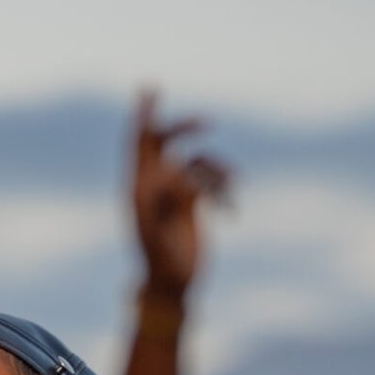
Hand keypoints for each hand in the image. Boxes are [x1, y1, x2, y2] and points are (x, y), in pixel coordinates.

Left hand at [130, 88, 232, 297]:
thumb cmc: (161, 263)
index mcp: (139, 188)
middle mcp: (155, 185)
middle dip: (185, 128)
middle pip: (166, 141)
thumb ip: (161, 202)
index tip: (150, 88)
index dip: (143, 114)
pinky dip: (224, 192)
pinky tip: (233, 211)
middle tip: (207, 123)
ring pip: (197, 162)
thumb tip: (171, 170)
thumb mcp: (157, 233)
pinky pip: (211, 182)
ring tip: (235, 183)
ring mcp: (174, 191)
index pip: (139, 143)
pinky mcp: (192, 202)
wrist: (173, 286)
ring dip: (218, 169)